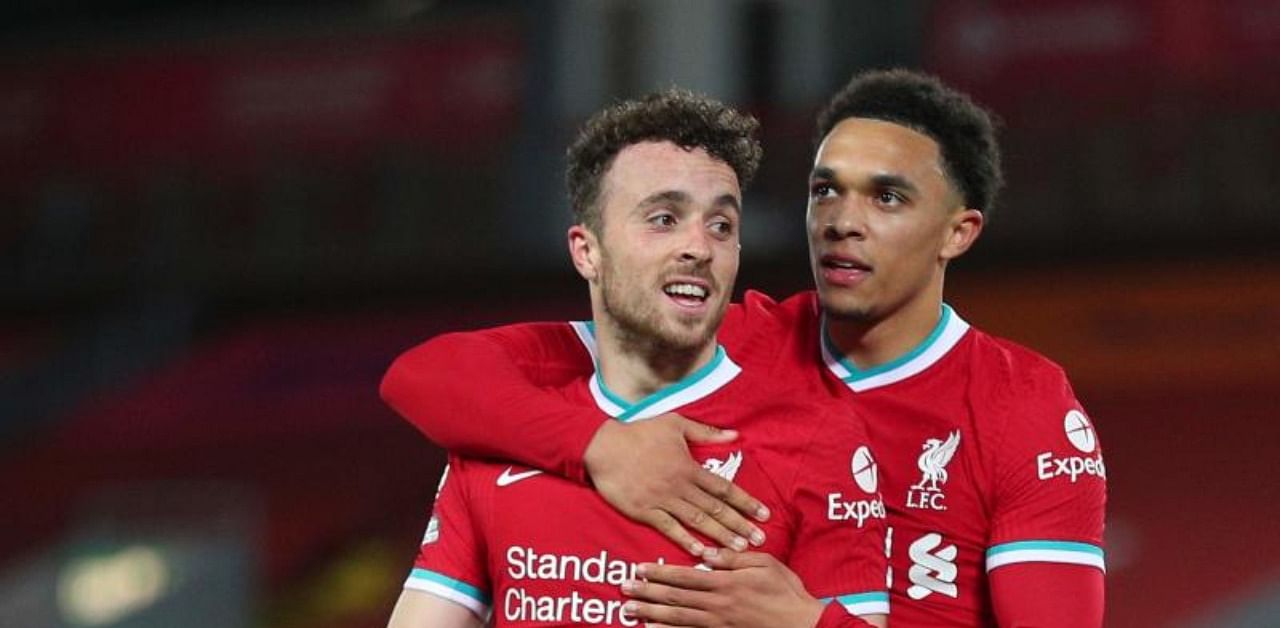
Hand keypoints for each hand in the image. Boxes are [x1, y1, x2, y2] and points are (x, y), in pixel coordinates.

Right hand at [583, 414, 769, 554]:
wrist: (603, 445)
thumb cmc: (639, 432)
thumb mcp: (675, 424)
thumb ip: (706, 432)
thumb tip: (735, 435)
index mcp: (689, 466)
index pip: (724, 488)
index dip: (746, 502)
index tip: (764, 514)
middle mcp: (679, 485)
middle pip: (715, 508)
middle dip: (739, 524)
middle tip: (759, 540)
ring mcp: (662, 499)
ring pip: (696, 520)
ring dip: (719, 536)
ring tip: (738, 549)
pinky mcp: (644, 510)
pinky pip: (668, 528)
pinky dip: (684, 540)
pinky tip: (700, 552)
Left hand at [620, 550, 824, 627]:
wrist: (802, 624)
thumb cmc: (786, 591)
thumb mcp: (765, 564)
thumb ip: (734, 558)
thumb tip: (707, 553)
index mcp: (726, 583)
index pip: (685, 576)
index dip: (660, 573)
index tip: (640, 568)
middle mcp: (717, 605)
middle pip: (675, 598)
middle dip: (648, 592)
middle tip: (625, 589)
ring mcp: (718, 624)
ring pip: (678, 618)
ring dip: (652, 613)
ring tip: (631, 611)